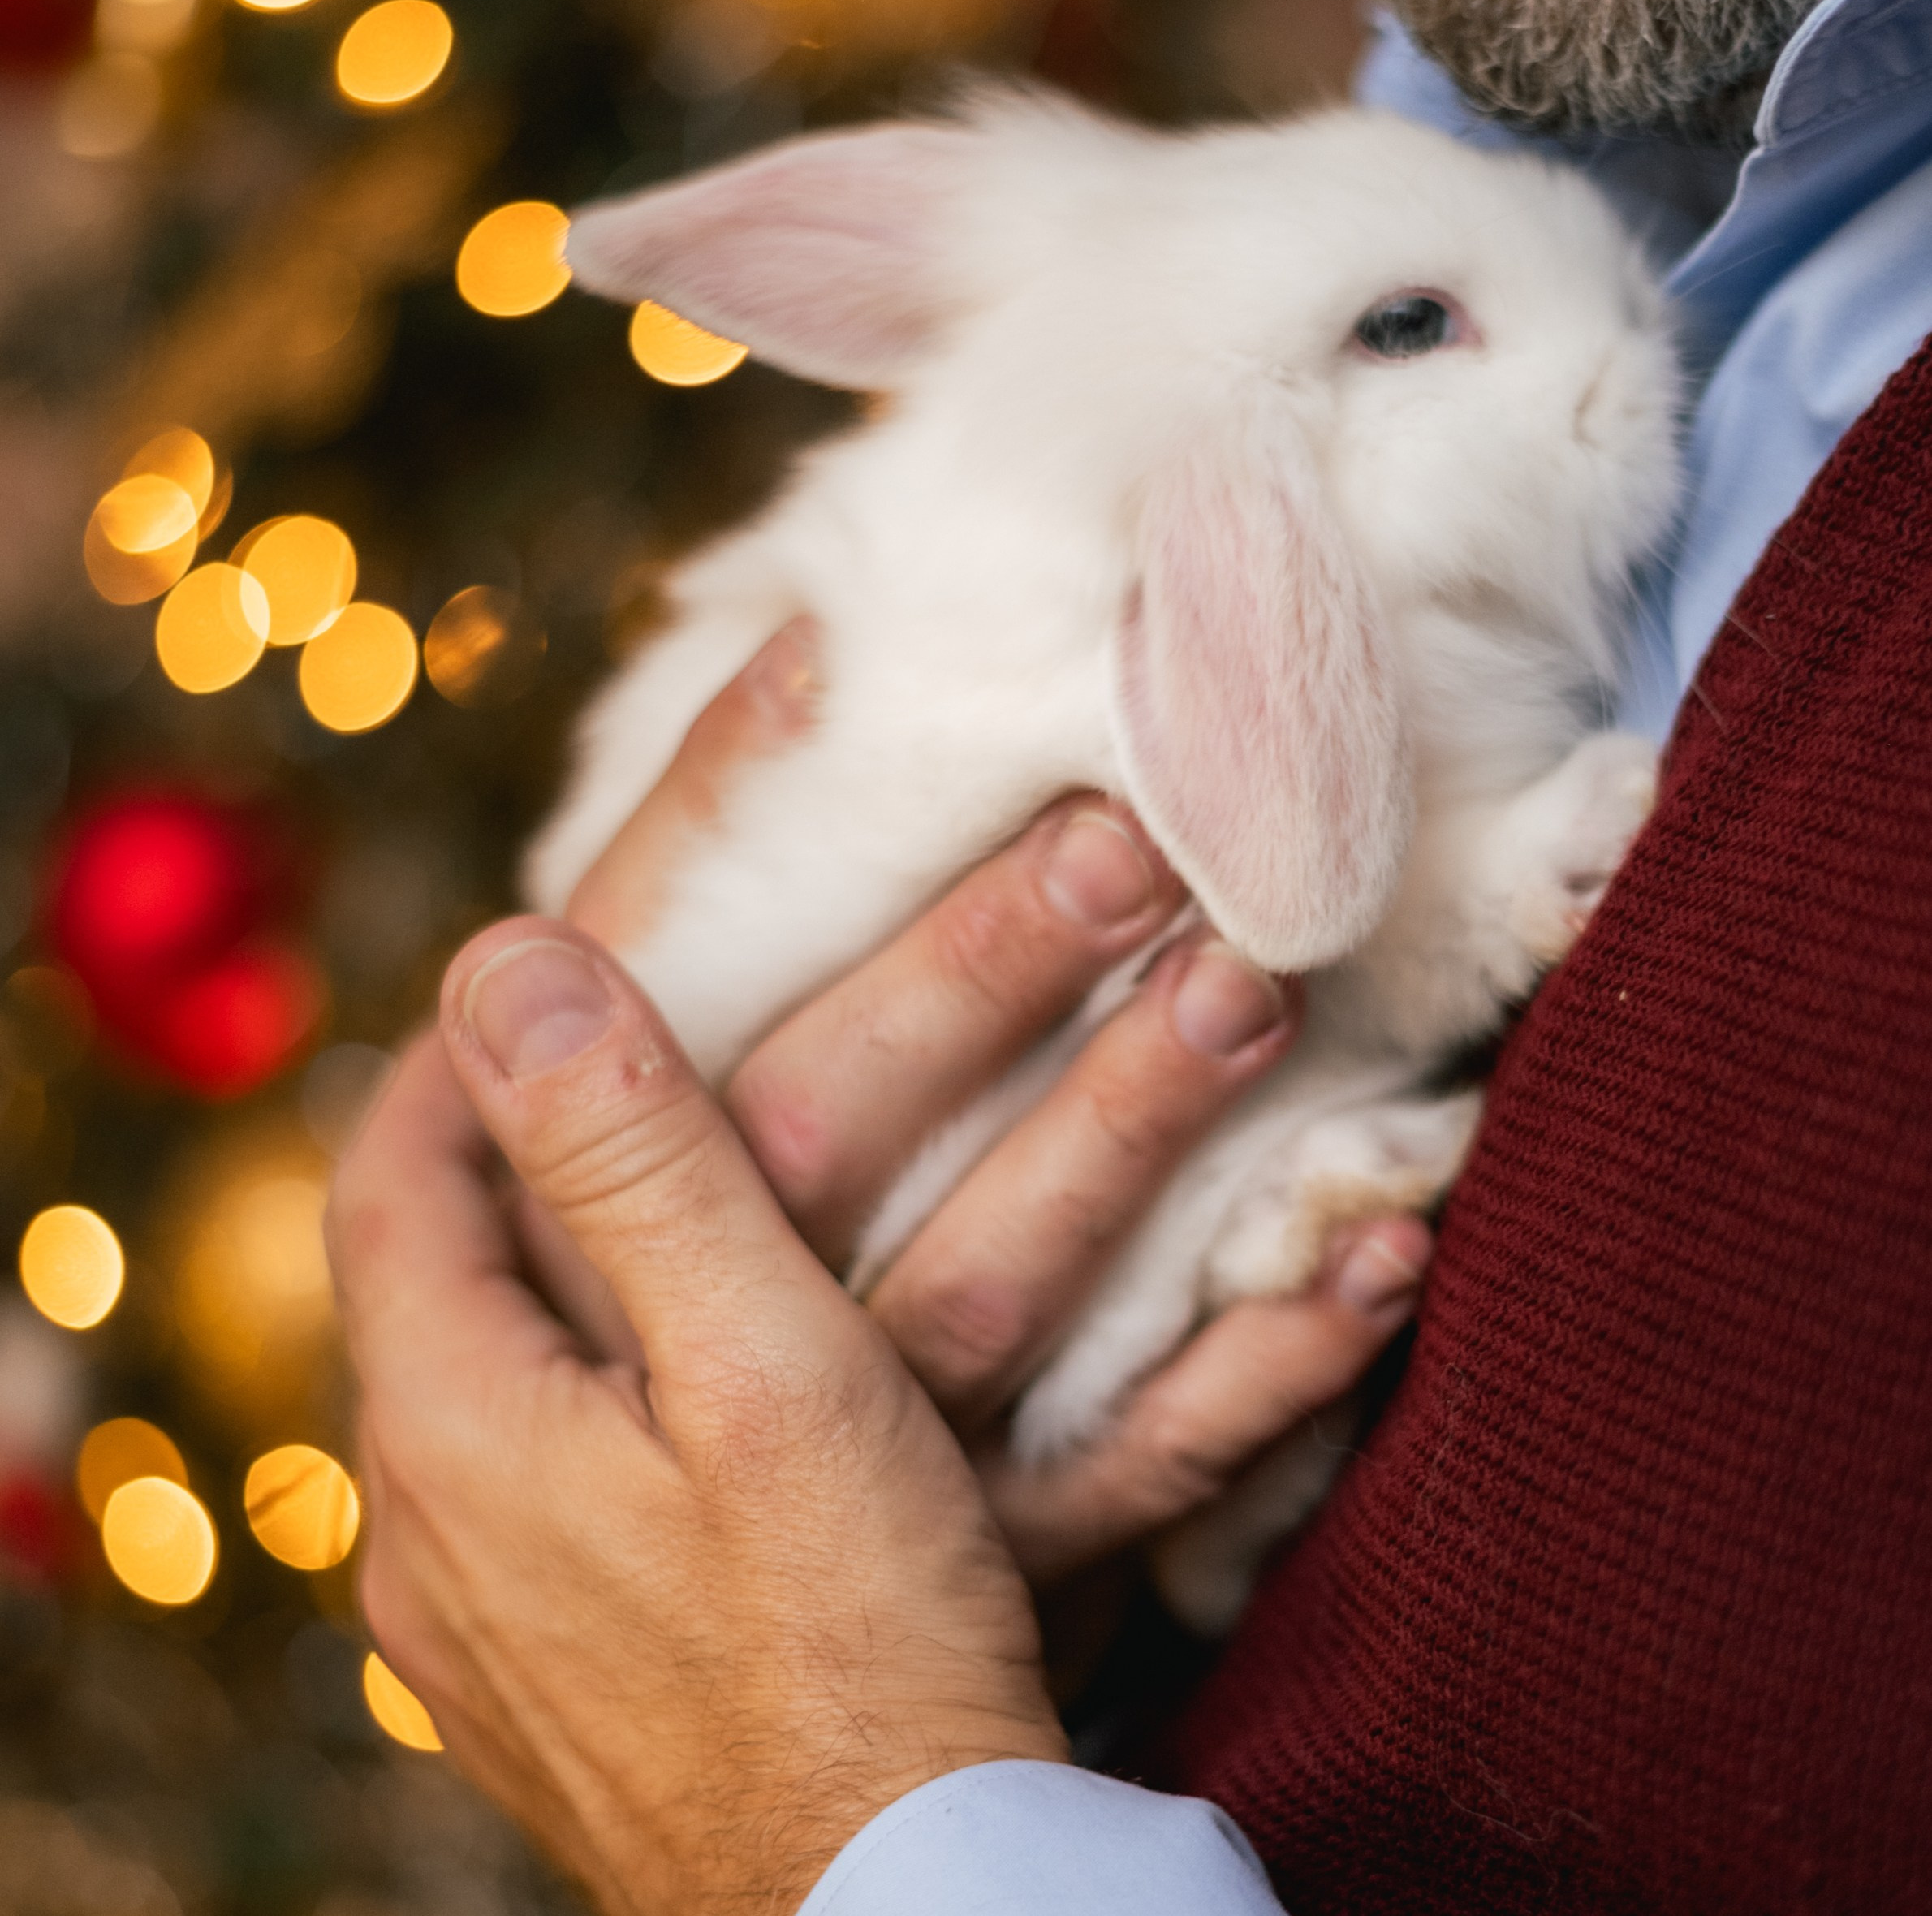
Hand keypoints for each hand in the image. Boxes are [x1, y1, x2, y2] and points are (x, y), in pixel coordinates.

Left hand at [329, 929, 1064, 1915]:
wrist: (896, 1915)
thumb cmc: (856, 1644)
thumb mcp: (764, 1360)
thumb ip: (635, 1155)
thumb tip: (507, 958)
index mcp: (449, 1431)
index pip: (391, 1177)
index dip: (461, 1056)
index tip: (544, 971)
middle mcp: (422, 1541)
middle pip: (427, 1285)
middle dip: (511, 1159)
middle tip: (624, 1067)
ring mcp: (474, 1636)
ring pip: (479, 1393)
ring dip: (550, 1284)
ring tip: (670, 1207)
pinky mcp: (545, 1694)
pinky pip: (524, 1494)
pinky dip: (581, 1400)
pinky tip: (692, 1399)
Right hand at [559, 622, 1432, 1584]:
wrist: (767, 1895)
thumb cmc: (627, 1579)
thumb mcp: (552, 1389)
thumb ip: (580, 1167)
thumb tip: (518, 954)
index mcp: (543, 1310)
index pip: (615, 1029)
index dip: (701, 841)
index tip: (821, 670)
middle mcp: (699, 1383)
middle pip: (823, 1136)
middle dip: (966, 970)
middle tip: (1120, 822)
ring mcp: (858, 1486)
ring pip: (995, 1283)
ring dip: (1130, 1130)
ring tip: (1253, 984)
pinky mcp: (992, 1581)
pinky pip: (1137, 1473)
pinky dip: (1251, 1361)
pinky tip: (1374, 1248)